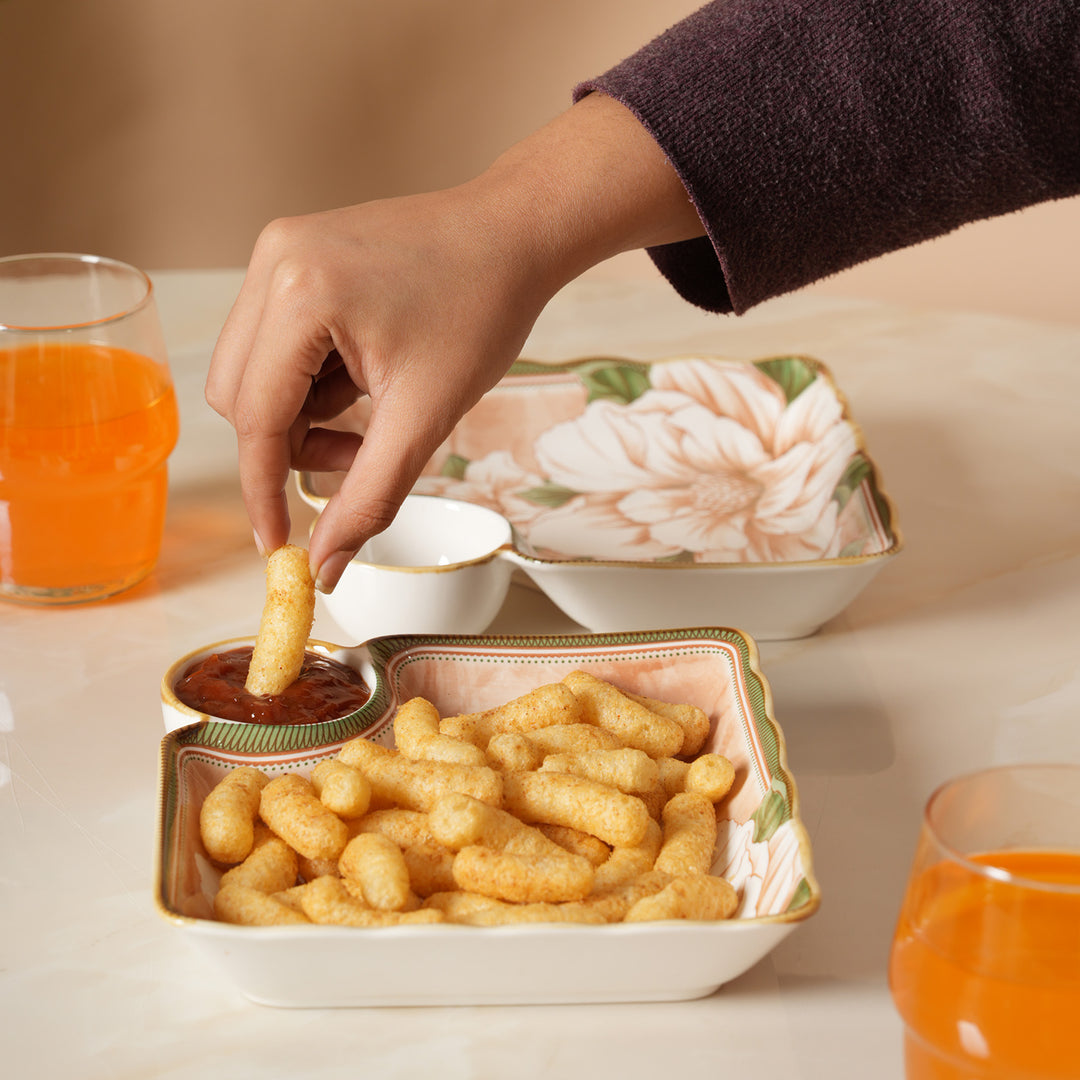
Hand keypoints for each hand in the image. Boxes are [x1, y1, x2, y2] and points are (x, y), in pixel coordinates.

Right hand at [206, 93, 703, 590]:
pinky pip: (274, 341)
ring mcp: (279, 250)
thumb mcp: (425, 418)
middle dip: (292, 446)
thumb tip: (324, 567)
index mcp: (301, 296)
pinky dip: (309, 379)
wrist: (514, 235)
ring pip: (252, 372)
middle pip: (238, 397)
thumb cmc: (482, 312)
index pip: (255, 418)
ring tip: (374, 406)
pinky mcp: (293, 252)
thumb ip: (369, 499)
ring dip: (302, 414)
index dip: (262, 491)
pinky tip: (364, 374)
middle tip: (360, 457)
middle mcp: (273, 262)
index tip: (275, 544)